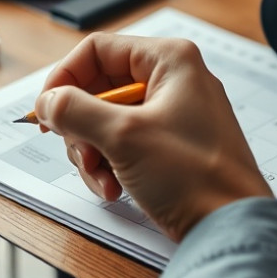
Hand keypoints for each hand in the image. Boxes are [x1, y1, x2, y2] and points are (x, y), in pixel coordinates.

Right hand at [34, 33, 272, 241]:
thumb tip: (47, 101)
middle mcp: (173, 80)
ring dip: (92, 154)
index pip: (97, 50)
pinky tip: (115, 189)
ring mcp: (172, 114)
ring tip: (103, 179)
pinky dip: (110, 166)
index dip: (64, 79)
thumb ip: (74, 110)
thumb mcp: (122, 136)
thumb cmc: (196, 177)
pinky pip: (123, 144)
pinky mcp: (170, 146)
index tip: (46, 111)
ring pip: (105, 121)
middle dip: (80, 128)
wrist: (230, 227)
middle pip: (97, 88)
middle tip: (82, 153)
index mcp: (169, 60)